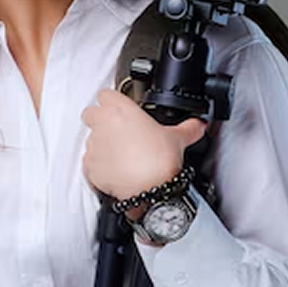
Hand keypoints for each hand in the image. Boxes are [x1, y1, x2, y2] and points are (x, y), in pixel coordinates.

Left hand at [81, 89, 205, 199]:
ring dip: (101, 144)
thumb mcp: (178, 139)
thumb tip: (198, 125)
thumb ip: (189, 128)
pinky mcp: (89, 166)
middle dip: (99, 120)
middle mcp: (103, 124)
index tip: (120, 109)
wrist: (150, 192)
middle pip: (90, 113)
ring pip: (90, 139)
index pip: (106, 94)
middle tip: (116, 130)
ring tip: (121, 155)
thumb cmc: (159, 161)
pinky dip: (98, 165)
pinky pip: (89, 162)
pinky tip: (115, 170)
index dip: (112, 101)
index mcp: (121, 109)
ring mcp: (94, 145)